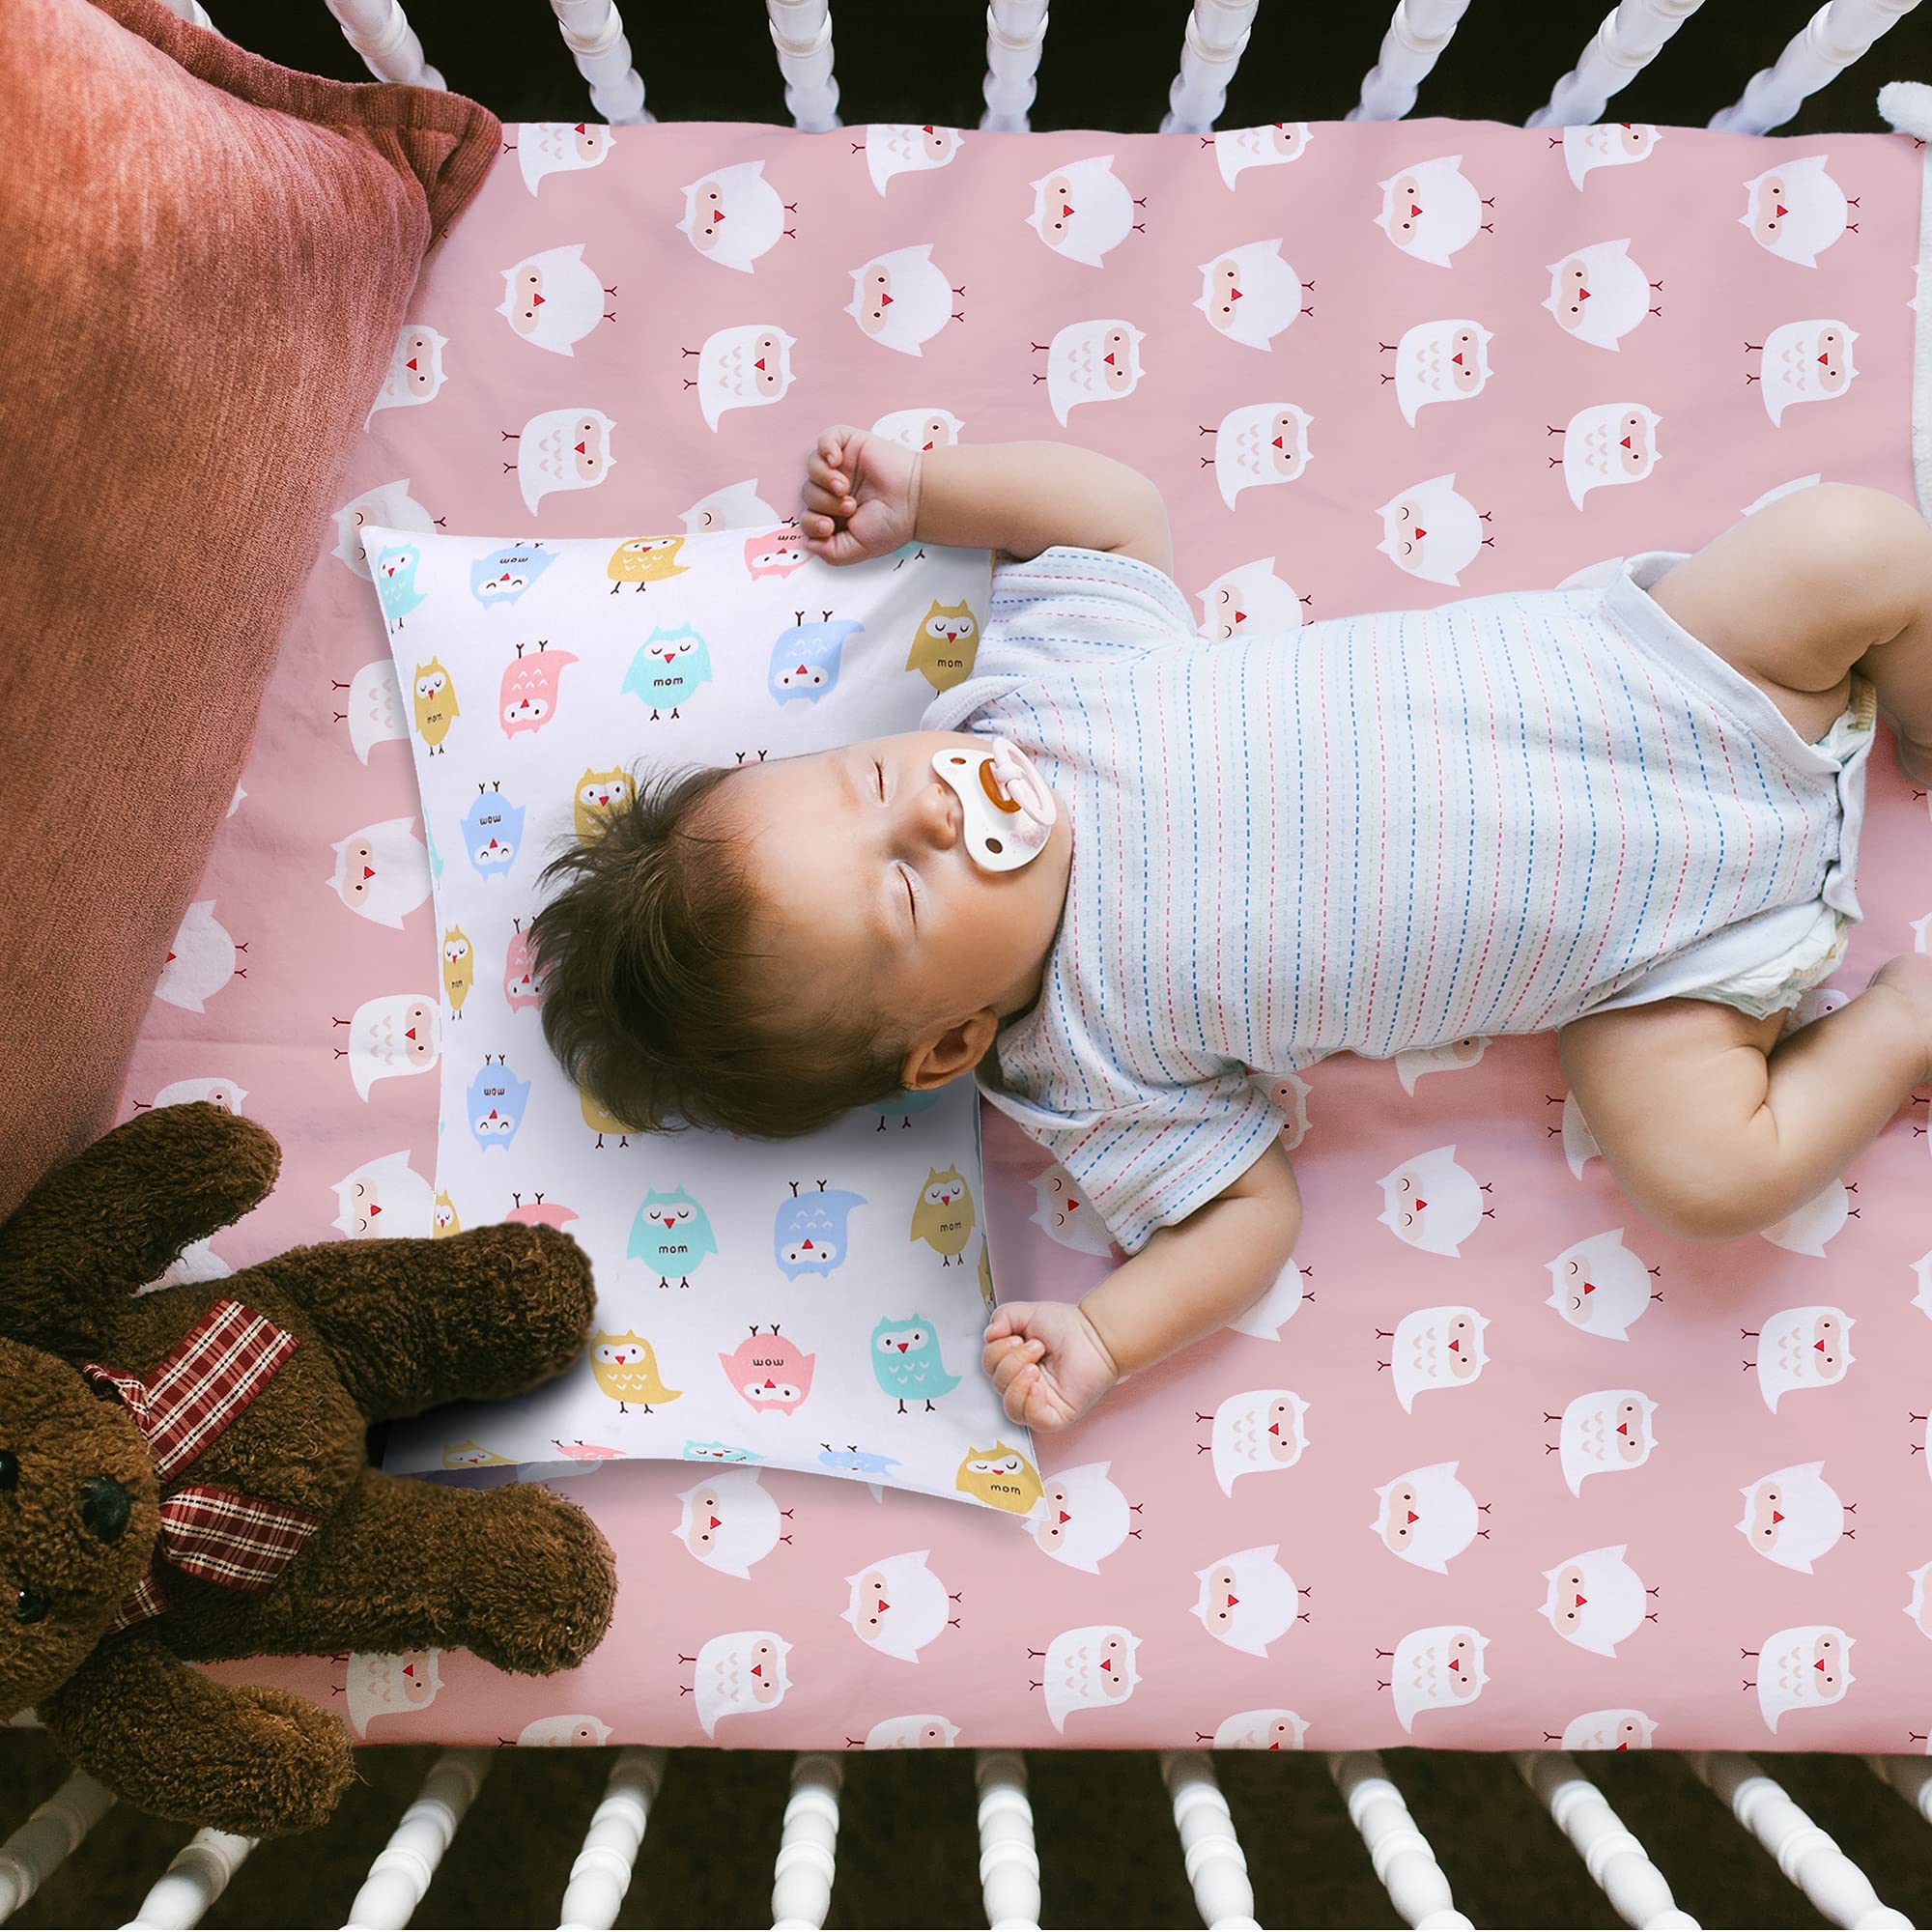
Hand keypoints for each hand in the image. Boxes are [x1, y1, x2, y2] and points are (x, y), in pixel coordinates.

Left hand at [800, 423, 920, 564]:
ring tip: (844, 488)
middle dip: (823, 503)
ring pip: (812, 467)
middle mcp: (835, 490)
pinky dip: (826, 448)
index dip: (812, 522)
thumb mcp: (858, 549)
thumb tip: (809, 544)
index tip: (829, 526)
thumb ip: (830, 553)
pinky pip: (826, 439)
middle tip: (850, 507)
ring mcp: (842, 466)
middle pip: (808, 493)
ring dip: (823, 479)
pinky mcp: (850, 444)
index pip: (808, 517)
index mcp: (835, 514)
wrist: (915, 500)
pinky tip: (835, 460)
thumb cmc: (892, 523)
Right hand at [983, 1299, 1119, 1431]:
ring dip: (1017, 1382)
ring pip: (1011, 1407)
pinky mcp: (1056, 1416)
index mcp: (1015, 1365)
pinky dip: (1031, 1402)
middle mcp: (1025, 1386)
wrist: (1096, 1335)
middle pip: (998, 1384)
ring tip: (1036, 1366)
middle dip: (1011, 1361)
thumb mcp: (1026, 1314)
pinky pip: (1033, 1420)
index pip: (991, 1367)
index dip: (997, 1351)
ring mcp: (1040, 1403)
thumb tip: (988, 1336)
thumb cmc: (1066, 1326)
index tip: (1019, 1337)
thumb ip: (1002, 1317)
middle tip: (1036, 1346)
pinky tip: (1039, 1384)